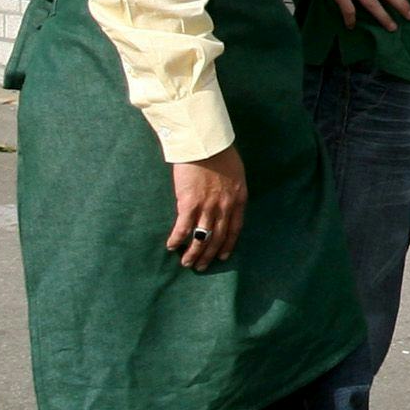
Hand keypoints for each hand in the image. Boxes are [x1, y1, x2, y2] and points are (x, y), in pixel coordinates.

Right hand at [166, 148, 246, 270]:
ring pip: (201, 237)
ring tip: (186, 263)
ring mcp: (207, 207)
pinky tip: (171, 246)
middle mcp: (224, 207)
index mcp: (238, 199)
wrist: (205, 143)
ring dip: (193, 253)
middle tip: (202, 267)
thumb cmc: (219, 152)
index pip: (234, 229)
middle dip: (209, 255)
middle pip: (218, 237)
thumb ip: (231, 189)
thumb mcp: (235, 173)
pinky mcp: (189, 203)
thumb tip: (225, 199)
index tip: (222, 256)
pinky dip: (177, 239)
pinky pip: (183, 228)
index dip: (228, 244)